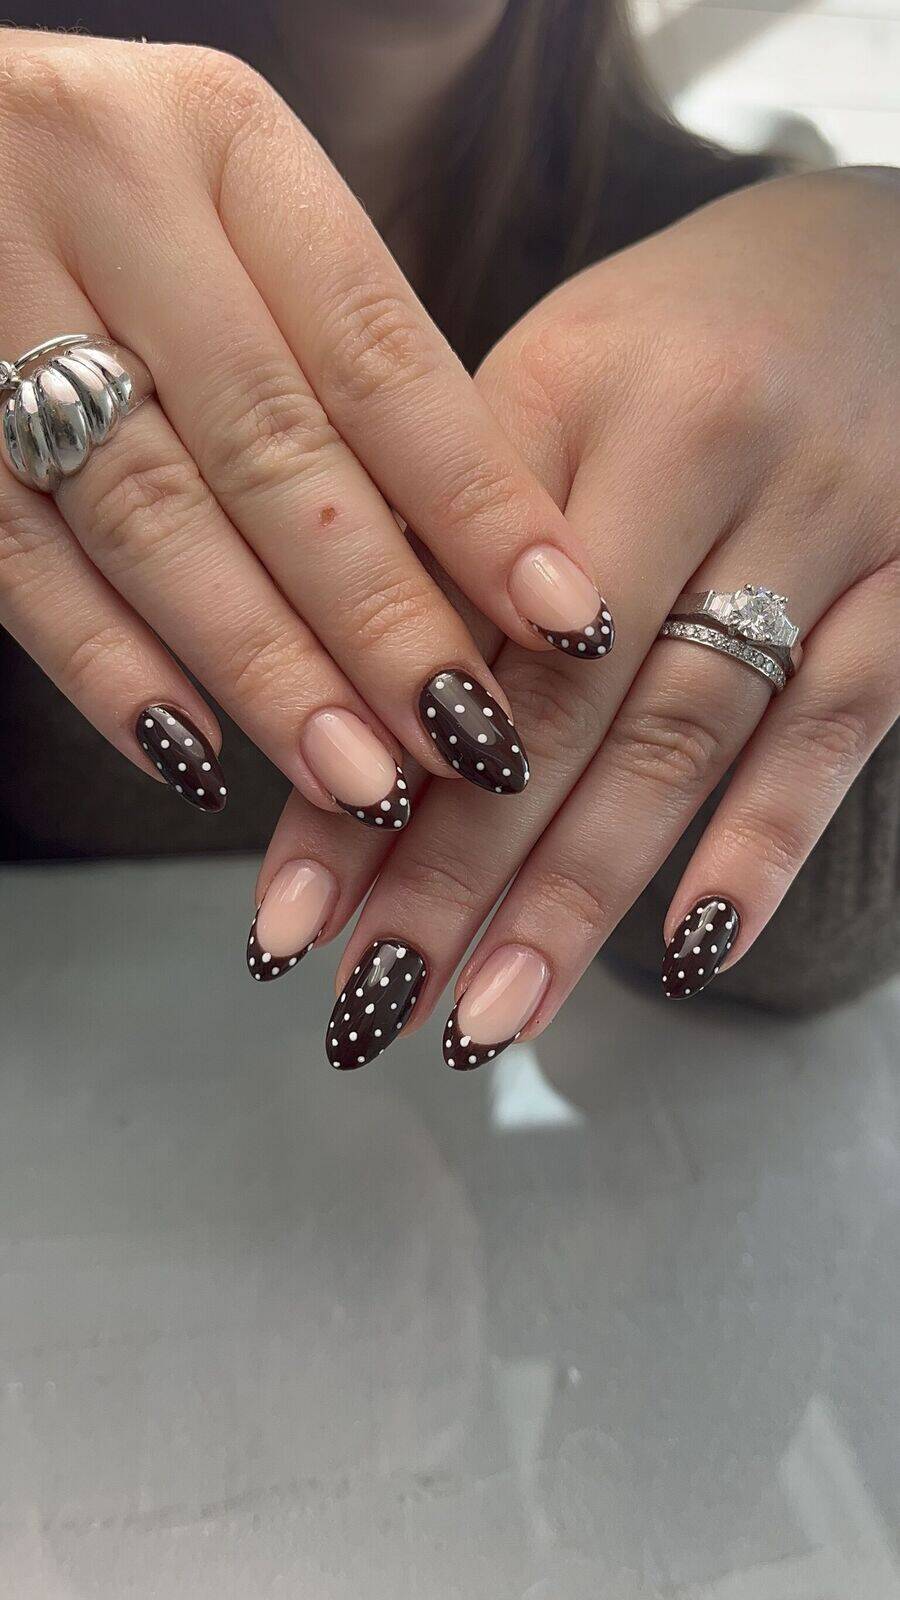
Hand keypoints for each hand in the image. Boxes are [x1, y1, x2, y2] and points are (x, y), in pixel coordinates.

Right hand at [0, 31, 607, 824]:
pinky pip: (19, 556)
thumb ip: (340, 358)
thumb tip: (486, 563)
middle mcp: (108, 203)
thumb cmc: (119, 192)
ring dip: (262, 666)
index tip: (565, 613)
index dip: (477, 499)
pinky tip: (194, 753)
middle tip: (462, 739)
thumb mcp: (242, 218)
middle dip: (379, 616)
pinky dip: (109, 667)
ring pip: (149, 517)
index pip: (378, 352)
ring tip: (354, 775)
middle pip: (273, 448)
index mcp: (225, 147)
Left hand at [251, 169, 898, 1058]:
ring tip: (490, 1017)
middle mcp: (703, 447)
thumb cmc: (687, 337)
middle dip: (455, 870)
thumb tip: (342, 734)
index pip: (441, 614)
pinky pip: (837, 729)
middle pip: (556, 696)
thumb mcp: (554, 386)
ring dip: (581, 890)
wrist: (892, 259)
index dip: (359, 775)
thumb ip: (454, 538)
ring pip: (683, 733)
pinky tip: (685, 955)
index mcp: (574, 389)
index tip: (290, 921)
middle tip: (374, 1007)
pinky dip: (760, 847)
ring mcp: (827, 518)